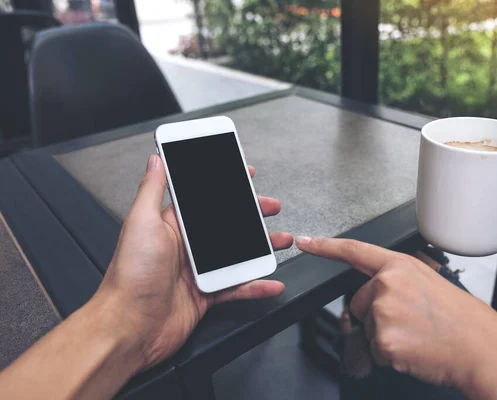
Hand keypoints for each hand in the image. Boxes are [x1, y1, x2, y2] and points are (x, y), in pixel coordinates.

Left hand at [95, 155, 292, 370]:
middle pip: (227, 225)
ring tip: (281, 240)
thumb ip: (152, 188)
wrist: (130, 327)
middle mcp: (185, 246)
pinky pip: (237, 286)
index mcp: (171, 225)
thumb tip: (156, 159)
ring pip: (237, 254)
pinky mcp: (205, 295)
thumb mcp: (141, 222)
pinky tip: (271, 282)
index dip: (225, 186)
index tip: (245, 175)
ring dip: (261, 246)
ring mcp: (197, 271)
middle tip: (271, 207)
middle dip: (252, 214)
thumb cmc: (130, 276)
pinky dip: (256, 285)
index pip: (203, 200)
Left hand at [296, 237, 496, 398]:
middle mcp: (387, 285)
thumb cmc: (463, 319)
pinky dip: (390, 355)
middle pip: (358, 302)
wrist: (481, 348)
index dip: (325, 246)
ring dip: (384, 336)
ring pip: (366, 328)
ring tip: (416, 334)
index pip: (355, 251)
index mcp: (400, 266)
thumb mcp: (431, 281)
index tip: (305, 242)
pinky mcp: (383, 340)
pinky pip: (374, 350)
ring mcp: (383, 312)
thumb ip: (400, 278)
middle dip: (376, 315)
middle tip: (411, 322)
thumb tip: (380, 284)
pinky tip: (414, 348)